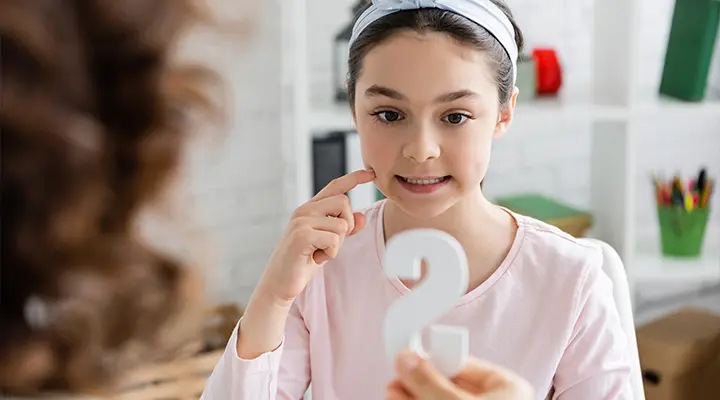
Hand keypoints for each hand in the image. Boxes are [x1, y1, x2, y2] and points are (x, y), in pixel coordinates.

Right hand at [259, 169, 375, 303]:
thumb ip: (344, 229)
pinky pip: (334, 240)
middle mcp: (304, 210)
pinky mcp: (301, 235)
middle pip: (344, 202)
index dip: (354, 178)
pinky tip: (316, 259)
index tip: (371, 173)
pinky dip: (330, 253)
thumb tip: (362, 217)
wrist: (279, 283)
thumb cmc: (303, 262)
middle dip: (347, 225)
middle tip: (331, 244)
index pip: (335, 187)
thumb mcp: (328, 243)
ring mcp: (301, 221)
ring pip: (341, 224)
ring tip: (318, 253)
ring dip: (337, 245)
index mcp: (310, 208)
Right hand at [386, 350, 533, 399]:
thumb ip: (431, 382)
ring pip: (440, 398)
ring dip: (413, 394)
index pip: (462, 363)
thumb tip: (406, 359)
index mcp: (509, 388)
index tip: (408, 357)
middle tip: (396, 377)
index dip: (433, 360)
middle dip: (418, 381)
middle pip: (448, 384)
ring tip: (391, 392)